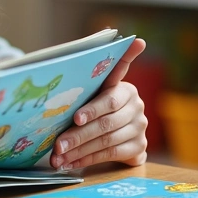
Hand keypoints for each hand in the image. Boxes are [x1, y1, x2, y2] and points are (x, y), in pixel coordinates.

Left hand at [51, 38, 148, 169]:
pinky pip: (110, 155)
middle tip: (57, 145)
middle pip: (104, 124)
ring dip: (79, 151)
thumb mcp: (95, 88)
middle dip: (78, 136)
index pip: (109, 99)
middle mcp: (136, 107)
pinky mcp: (139, 147)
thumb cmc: (98, 102)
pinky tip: (71, 163)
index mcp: (126, 89)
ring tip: (58, 157)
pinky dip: (88, 160)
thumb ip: (96, 75)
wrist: (121, 128)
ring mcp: (140, 128)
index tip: (76, 118)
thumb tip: (116, 35)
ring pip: (106, 142)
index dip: (92, 109)